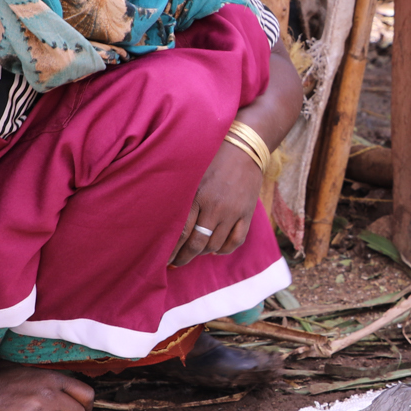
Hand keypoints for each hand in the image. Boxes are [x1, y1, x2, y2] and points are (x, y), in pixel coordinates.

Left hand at [171, 143, 259, 266]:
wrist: (245, 147)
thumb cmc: (212, 157)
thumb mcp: (191, 172)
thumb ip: (180, 194)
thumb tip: (164, 218)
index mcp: (197, 195)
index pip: (181, 232)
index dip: (172, 249)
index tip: (164, 257)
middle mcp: (215, 207)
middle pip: (197, 243)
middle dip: (184, 257)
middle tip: (176, 263)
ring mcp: (232, 212)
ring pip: (215, 245)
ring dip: (202, 253)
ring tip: (193, 254)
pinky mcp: (246, 213)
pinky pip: (235, 241)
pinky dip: (224, 250)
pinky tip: (215, 250)